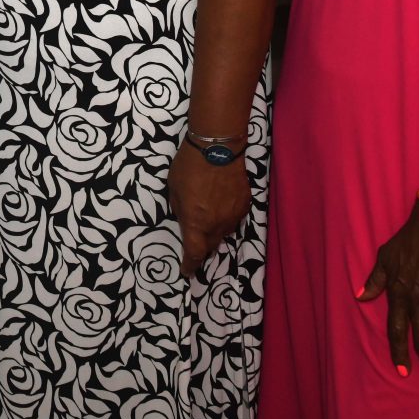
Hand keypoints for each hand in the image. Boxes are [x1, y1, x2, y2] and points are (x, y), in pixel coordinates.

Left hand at [167, 144, 250, 278]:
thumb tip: (187, 221)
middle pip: (210, 246)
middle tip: (195, 243)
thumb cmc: (188, 166)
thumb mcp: (174, 189)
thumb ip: (181, 210)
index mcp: (196, 223)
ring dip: (214, 232)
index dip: (190, 265)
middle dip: (202, 248)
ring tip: (207, 218)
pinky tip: (220, 206)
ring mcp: (233, 216)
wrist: (218, 147)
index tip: (187, 271)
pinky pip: (233, 219)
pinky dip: (225, 218)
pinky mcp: (245, 205)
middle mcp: (217, 225)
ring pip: (223, 233)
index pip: (194, 253)